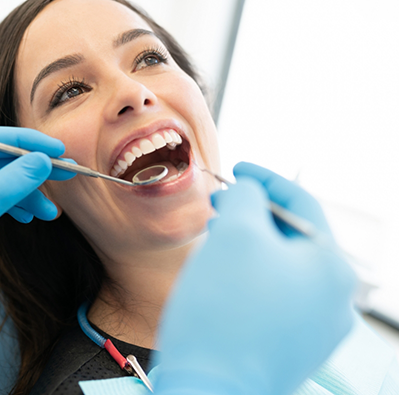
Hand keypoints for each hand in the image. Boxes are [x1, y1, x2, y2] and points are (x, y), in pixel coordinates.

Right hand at [155, 162, 356, 394]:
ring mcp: (314, 327)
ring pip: (282, 265)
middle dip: (254, 212)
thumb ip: (246, 197)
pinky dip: (251, 272)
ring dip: (250, 242)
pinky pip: (274, 293)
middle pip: (293, 236)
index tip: (236, 169)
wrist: (206, 390)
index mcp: (332, 268)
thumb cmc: (223, 310)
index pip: (301, 204)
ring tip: (217, 232)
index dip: (265, 179)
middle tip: (220, 202)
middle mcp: (334, 300)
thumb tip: (249, 191)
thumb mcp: (234, 233)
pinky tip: (223, 270)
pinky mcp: (289, 345)